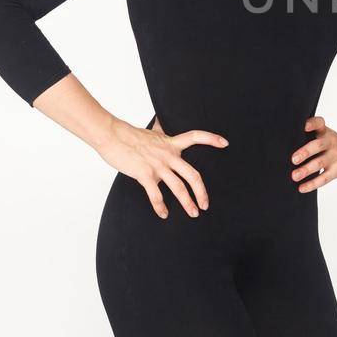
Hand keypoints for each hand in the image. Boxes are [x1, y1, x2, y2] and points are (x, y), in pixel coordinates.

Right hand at [96, 114, 226, 218]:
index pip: (196, 137)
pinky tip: (163, 214)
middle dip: (201, 192)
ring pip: (178, 187)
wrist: (111, 135)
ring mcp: (157, 165)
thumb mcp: (151, 132)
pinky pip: (156, 194)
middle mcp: (168, 155)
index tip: (225, 143)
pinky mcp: (144, 174)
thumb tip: (160, 122)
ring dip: (187, 203)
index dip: (211, 139)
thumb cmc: (129, 135)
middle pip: (192, 174)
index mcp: (171, 144)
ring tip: (193, 213)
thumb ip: (159, 130)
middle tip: (206, 204)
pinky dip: (160, 206)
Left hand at [289, 116, 336, 192]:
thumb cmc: (335, 143)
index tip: (304, 126)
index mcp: (325, 132)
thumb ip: (311, 134)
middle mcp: (331, 143)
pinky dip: (312, 184)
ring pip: (320, 163)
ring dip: (307, 170)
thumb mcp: (326, 133)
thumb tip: (287, 144)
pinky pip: (324, 178)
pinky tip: (302, 188)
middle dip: (305, 152)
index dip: (312, 123)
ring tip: (295, 176)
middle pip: (318, 145)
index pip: (319, 123)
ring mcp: (335, 157)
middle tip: (294, 159)